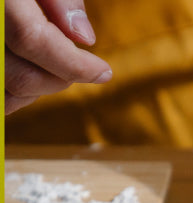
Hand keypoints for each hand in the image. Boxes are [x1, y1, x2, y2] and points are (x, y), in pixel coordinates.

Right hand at [5, 0, 111, 114]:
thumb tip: (83, 37)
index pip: (31, 39)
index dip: (74, 63)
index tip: (103, 72)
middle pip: (20, 75)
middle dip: (61, 78)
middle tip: (81, 64)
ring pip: (5, 93)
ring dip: (37, 89)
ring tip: (55, 66)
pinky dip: (14, 94)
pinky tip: (31, 73)